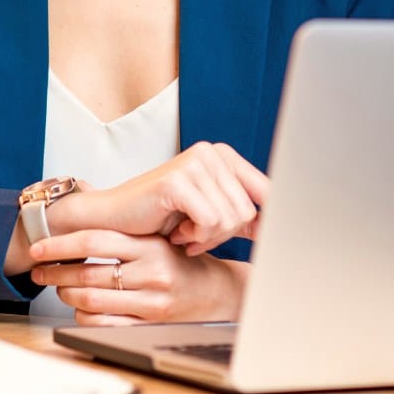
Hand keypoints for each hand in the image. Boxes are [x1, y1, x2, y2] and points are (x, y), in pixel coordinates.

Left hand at [29, 230, 248, 323]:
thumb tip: (78, 208)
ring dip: (66, 293)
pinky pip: (103, 323)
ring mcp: (151, 302)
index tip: (39, 247)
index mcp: (150, 245)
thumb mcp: (157, 238)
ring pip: (91, 299)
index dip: (61, 244)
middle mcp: (152, 273)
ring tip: (57, 286)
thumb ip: (124, 231)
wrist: (217, 293)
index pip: (95, 240)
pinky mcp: (150, 325)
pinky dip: (83, 315)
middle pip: (88, 272)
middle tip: (37, 271)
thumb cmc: (181, 262)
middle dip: (54, 272)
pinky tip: (78, 307)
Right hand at [48, 142, 269, 255]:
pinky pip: (210, 221)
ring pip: (231, 219)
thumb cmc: (161, 218)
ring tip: (185, 232)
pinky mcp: (178, 179)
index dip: (263, 223)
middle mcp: (212, 152)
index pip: (267, 194)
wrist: (115, 220)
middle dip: (224, 235)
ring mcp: (195, 162)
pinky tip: (177, 232)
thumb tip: (279, 229)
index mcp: (224, 156)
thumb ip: (244, 217)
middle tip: (197, 236)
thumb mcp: (211, 215)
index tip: (258, 241)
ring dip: (208, 238)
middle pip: (248, 211)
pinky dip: (196, 236)